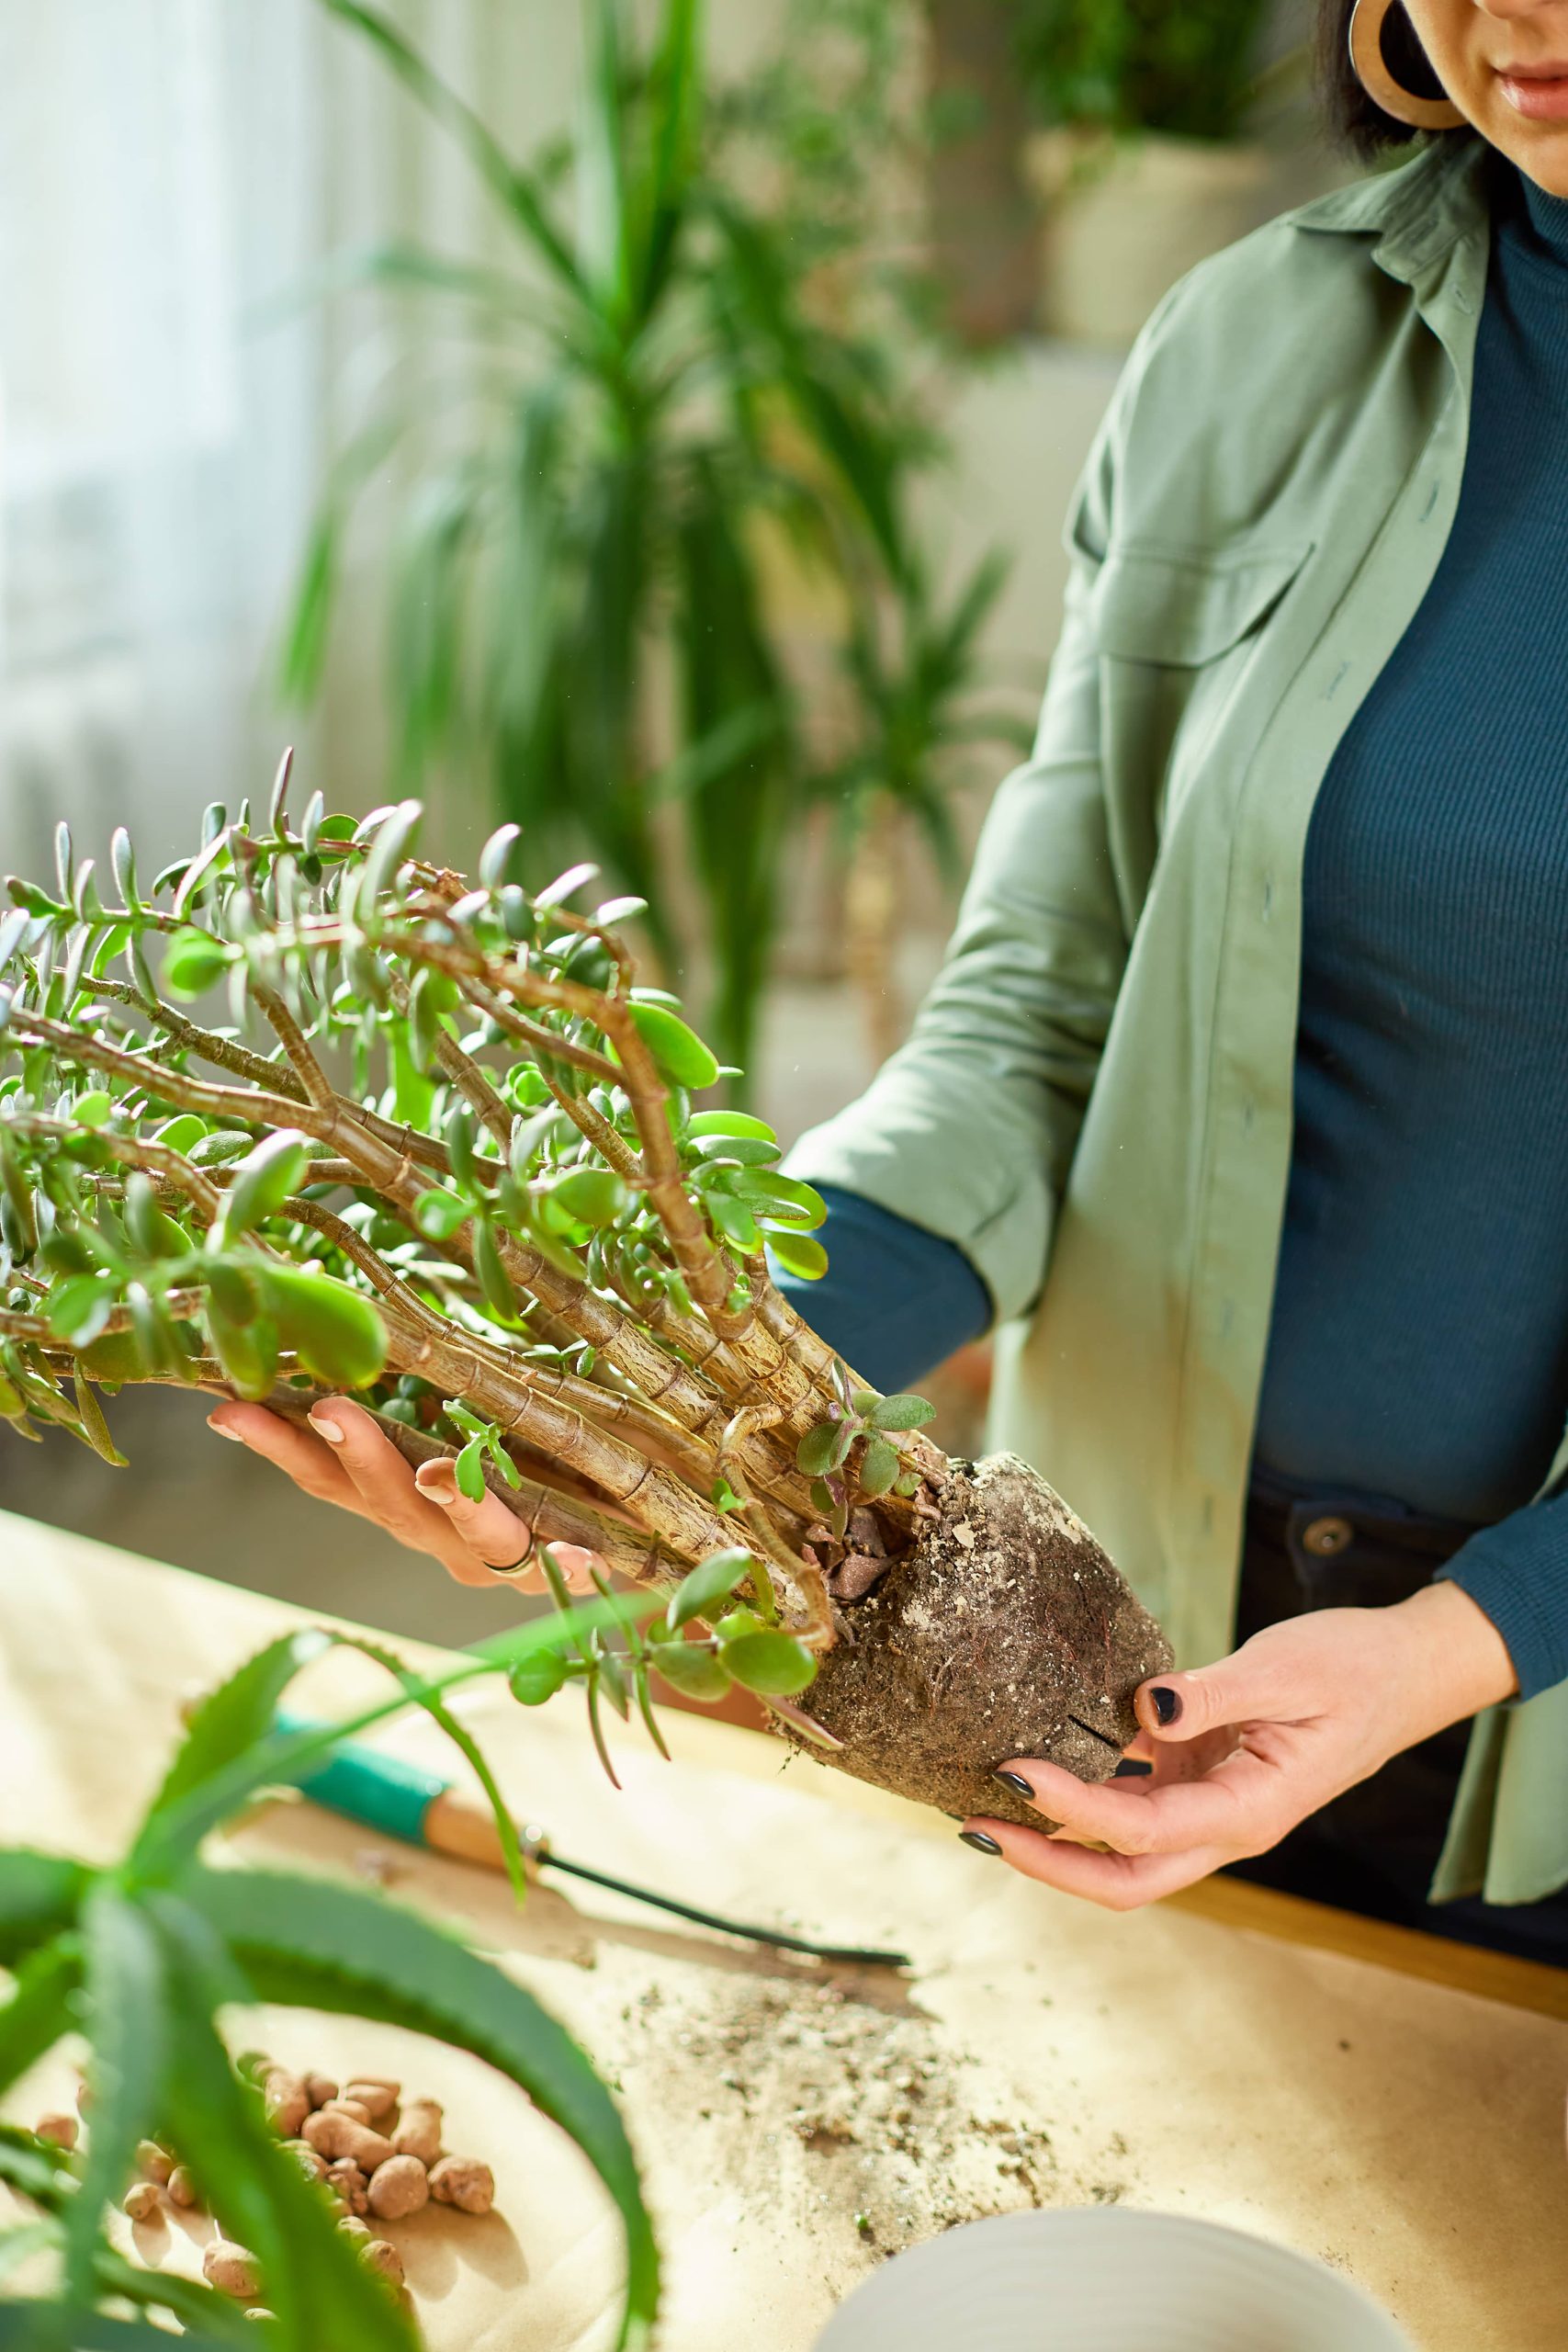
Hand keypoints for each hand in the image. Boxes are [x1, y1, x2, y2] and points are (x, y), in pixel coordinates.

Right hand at [206, 1397, 596, 1595]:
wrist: (609, 1555)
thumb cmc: (518, 1477)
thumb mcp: (456, 1435)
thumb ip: (414, 1399)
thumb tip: (345, 1314)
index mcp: (404, 1501)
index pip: (331, 1477)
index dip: (279, 1446)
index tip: (227, 1407)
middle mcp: (439, 1539)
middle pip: (388, 1506)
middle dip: (357, 1457)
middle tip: (328, 1409)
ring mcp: (499, 1562)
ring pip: (469, 1536)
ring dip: (450, 1502)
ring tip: (435, 1476)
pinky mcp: (564, 1579)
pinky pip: (566, 1573)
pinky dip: (564, 1567)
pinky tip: (576, 1557)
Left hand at [964, 1583, 1517, 1909]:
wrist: (1405, 1670)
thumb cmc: (1355, 1668)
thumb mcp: (1285, 1669)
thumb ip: (1211, 1692)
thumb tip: (1141, 1708)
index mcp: (1252, 1811)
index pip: (1145, 1830)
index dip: (1073, 1809)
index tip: (1012, 1770)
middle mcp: (1226, 1825)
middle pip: (1124, 1876)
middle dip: (1046, 1863)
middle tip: (971, 1826)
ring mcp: (1211, 1806)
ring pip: (1123, 1848)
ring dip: (1056, 1833)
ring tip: (980, 1795)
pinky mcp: (1200, 1778)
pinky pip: (1134, 1799)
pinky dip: (1084, 1788)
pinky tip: (1036, 1756)